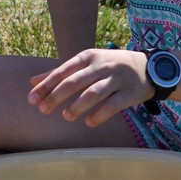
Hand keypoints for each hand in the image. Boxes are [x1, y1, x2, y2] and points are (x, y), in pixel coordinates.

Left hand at [28, 49, 151, 126]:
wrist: (149, 68)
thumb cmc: (111, 66)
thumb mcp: (88, 63)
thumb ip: (61, 72)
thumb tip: (33, 82)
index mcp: (89, 56)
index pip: (63, 71)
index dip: (46, 86)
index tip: (31, 99)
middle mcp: (102, 65)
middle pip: (74, 82)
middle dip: (56, 97)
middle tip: (43, 110)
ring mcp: (117, 79)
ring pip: (93, 94)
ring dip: (77, 107)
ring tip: (66, 117)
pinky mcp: (129, 93)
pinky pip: (112, 106)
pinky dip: (99, 115)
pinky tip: (89, 123)